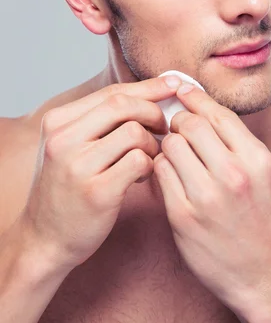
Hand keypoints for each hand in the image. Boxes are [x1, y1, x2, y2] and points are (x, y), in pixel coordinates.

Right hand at [20, 76, 181, 271]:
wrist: (44, 239)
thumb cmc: (67, 188)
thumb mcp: (69, 146)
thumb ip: (99, 120)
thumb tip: (151, 92)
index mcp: (58, 121)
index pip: (111, 92)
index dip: (149, 87)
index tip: (175, 83)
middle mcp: (63, 139)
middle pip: (123, 104)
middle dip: (154, 112)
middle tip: (165, 127)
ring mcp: (78, 166)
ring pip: (135, 132)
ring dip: (153, 144)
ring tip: (148, 157)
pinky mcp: (97, 192)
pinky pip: (139, 161)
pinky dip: (150, 165)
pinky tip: (142, 175)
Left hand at [154, 83, 270, 312]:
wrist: (264, 275)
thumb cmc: (262, 220)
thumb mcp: (264, 175)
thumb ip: (238, 143)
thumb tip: (204, 108)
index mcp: (257, 159)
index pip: (218, 114)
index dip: (196, 98)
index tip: (183, 91)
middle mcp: (234, 174)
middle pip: (191, 124)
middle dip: (179, 121)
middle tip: (177, 128)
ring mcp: (207, 197)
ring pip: (171, 145)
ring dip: (168, 145)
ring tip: (174, 155)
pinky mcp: (183, 217)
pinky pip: (160, 173)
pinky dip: (160, 168)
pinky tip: (168, 175)